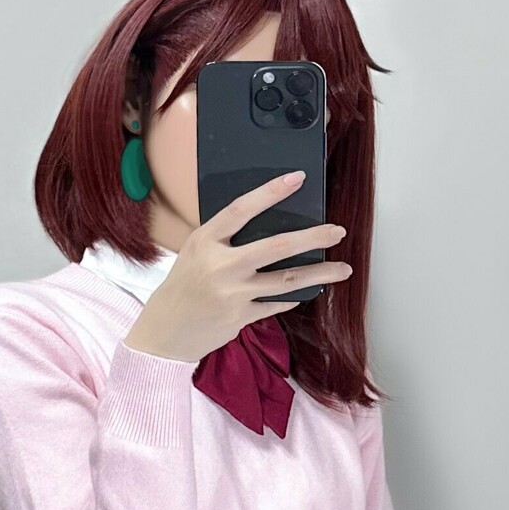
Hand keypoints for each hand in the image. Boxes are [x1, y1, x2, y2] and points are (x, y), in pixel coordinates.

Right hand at [122, 170, 351, 362]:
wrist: (165, 330)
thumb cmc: (184, 285)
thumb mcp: (197, 251)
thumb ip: (226, 238)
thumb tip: (271, 223)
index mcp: (206, 241)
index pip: (241, 209)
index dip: (270, 192)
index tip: (297, 179)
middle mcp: (220, 265)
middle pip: (277, 247)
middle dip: (313, 237)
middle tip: (337, 230)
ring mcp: (232, 293)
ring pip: (287, 280)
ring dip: (319, 273)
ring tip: (343, 269)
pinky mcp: (240, 317)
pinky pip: (276, 303)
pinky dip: (292, 296)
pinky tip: (306, 291)